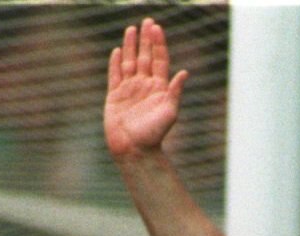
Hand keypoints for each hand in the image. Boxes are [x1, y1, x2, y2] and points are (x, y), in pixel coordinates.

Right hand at [105, 18, 187, 161]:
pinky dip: (116, 63)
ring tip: (131, 30)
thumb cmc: (153, 135)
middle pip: (145, 57)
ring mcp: (129, 90)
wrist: (134, 150)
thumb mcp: (169, 113)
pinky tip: (118, 51)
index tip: (156, 28)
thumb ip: (175, 92)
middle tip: (147, 21)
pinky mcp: (115, 97)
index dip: (158, 43)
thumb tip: (184, 73)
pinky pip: (115, 76)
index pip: (159, 60)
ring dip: (131, 46)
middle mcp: (144, 86)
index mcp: (159, 87)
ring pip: (130, 62)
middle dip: (146, 39)